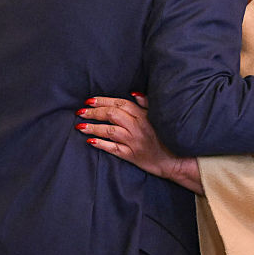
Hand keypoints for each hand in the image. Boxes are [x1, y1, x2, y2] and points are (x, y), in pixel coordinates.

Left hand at [78, 94, 203, 194]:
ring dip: (93, 127)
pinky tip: (90, 141)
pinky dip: (101, 144)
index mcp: (143, 115)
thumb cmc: (165, 137)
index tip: (89, 100)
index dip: (103, 101)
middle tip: (80, 112)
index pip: (119, 103)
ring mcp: (134, 142)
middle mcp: (138, 127)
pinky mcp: (131, 155)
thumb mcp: (158, 117)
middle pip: (112, 115)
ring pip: (110, 131)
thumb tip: (133, 93)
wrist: (174, 160)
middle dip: (94, 112)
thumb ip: (146, 104)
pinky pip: (113, 149)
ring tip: (80, 125)